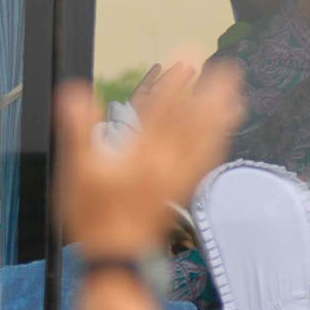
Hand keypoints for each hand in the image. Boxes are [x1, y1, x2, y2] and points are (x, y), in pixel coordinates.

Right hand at [57, 59, 244, 259]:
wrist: (116, 254)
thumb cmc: (92, 215)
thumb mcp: (76, 172)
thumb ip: (77, 130)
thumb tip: (74, 92)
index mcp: (140, 155)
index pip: (160, 109)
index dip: (174, 81)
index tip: (186, 55)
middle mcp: (165, 162)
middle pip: (193, 120)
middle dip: (208, 92)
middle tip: (224, 66)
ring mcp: (177, 176)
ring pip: (205, 139)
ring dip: (221, 113)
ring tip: (234, 91)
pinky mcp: (182, 188)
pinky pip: (206, 158)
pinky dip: (217, 139)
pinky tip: (224, 129)